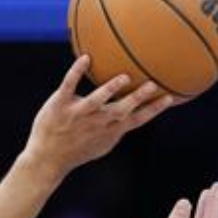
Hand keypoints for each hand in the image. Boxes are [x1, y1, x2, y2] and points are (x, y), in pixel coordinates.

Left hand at [21, 57, 174, 175]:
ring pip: (96, 100)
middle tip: (153, 84)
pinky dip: (76, 72)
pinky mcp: (59, 105)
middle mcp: (97, 122)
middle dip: (138, 98)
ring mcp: (77, 114)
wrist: (47, 159)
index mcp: (110, 131)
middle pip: (121, 109)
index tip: (170, 97)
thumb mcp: (102, 145)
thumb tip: (135, 116)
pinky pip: (68, 86)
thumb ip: (118, 129)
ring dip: (110, 89)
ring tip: (124, 78)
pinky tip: (85, 58)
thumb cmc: (77, 150)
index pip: (137, 120)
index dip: (154, 109)